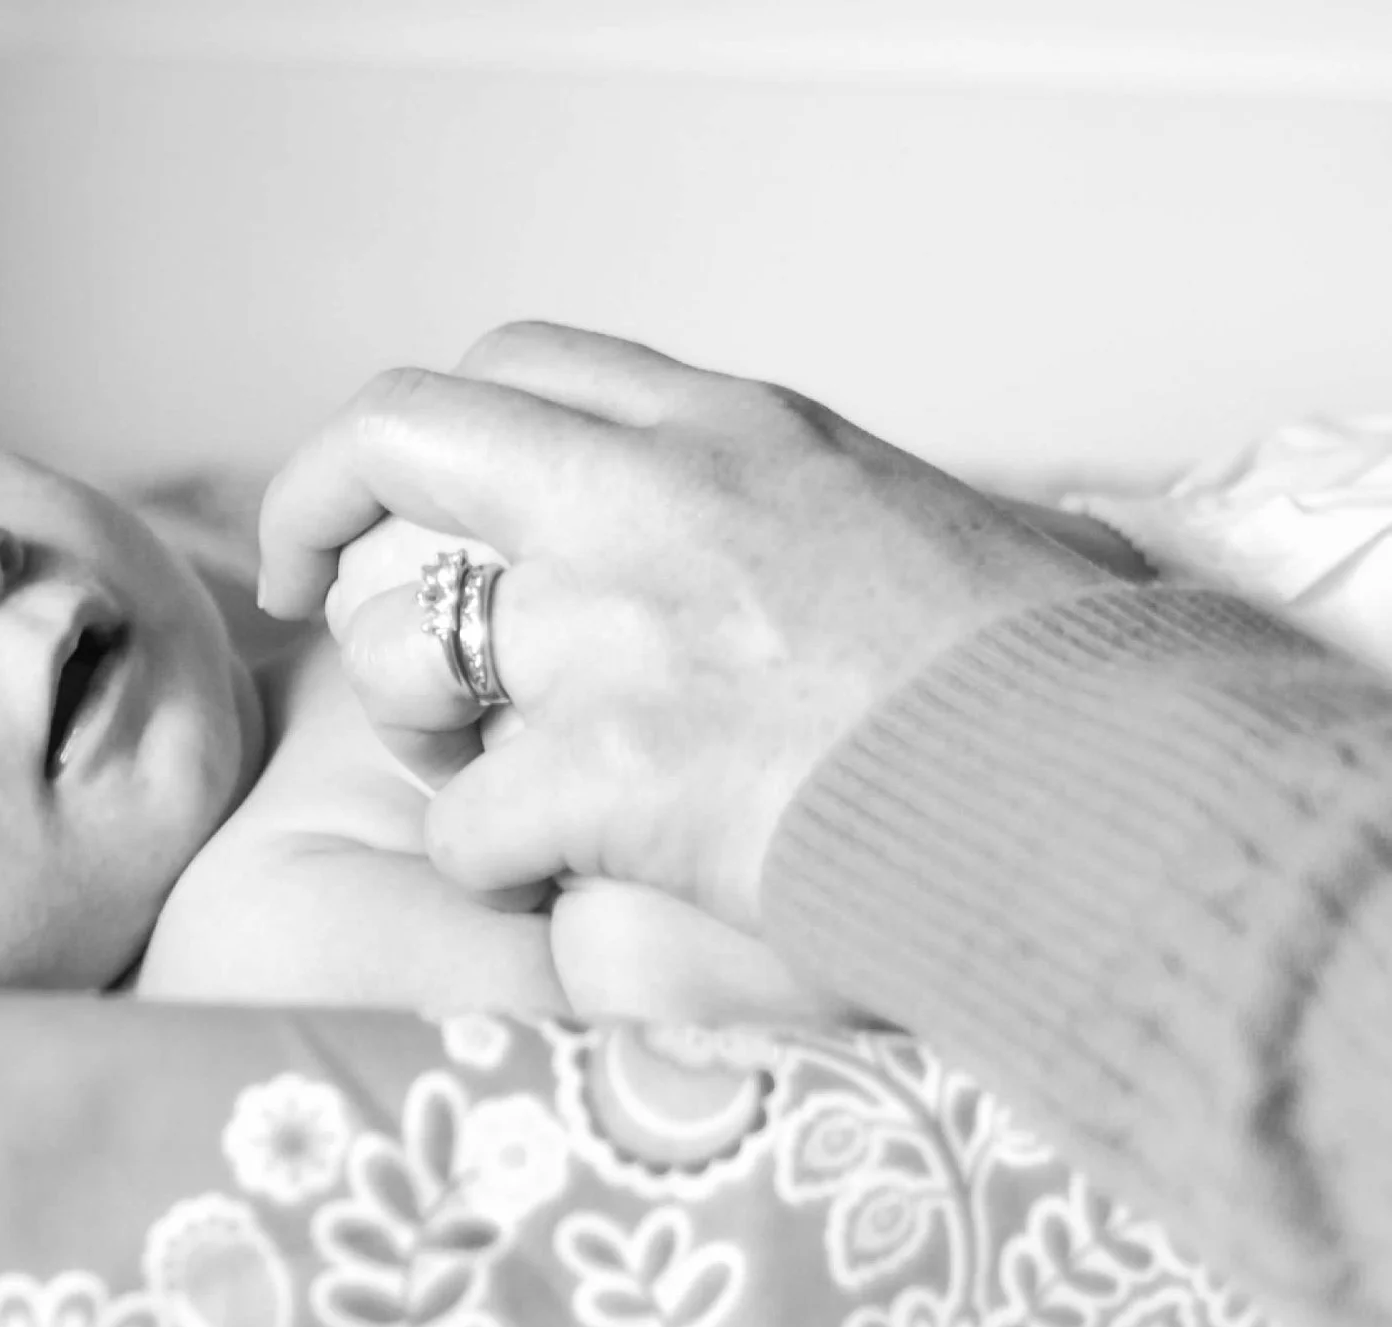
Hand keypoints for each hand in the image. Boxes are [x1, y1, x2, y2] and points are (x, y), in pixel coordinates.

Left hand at [258, 322, 1109, 924]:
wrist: (1106, 789)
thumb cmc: (1049, 676)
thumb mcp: (930, 522)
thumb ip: (818, 507)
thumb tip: (836, 528)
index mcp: (727, 431)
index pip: (512, 367)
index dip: (418, 433)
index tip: (387, 499)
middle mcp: (646, 503)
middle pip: (396, 438)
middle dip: (311, 509)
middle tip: (300, 592)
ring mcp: (616, 633)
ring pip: (393, 648)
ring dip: (414, 723)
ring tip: (482, 770)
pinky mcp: (611, 771)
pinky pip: (464, 823)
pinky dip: (492, 866)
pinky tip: (563, 879)